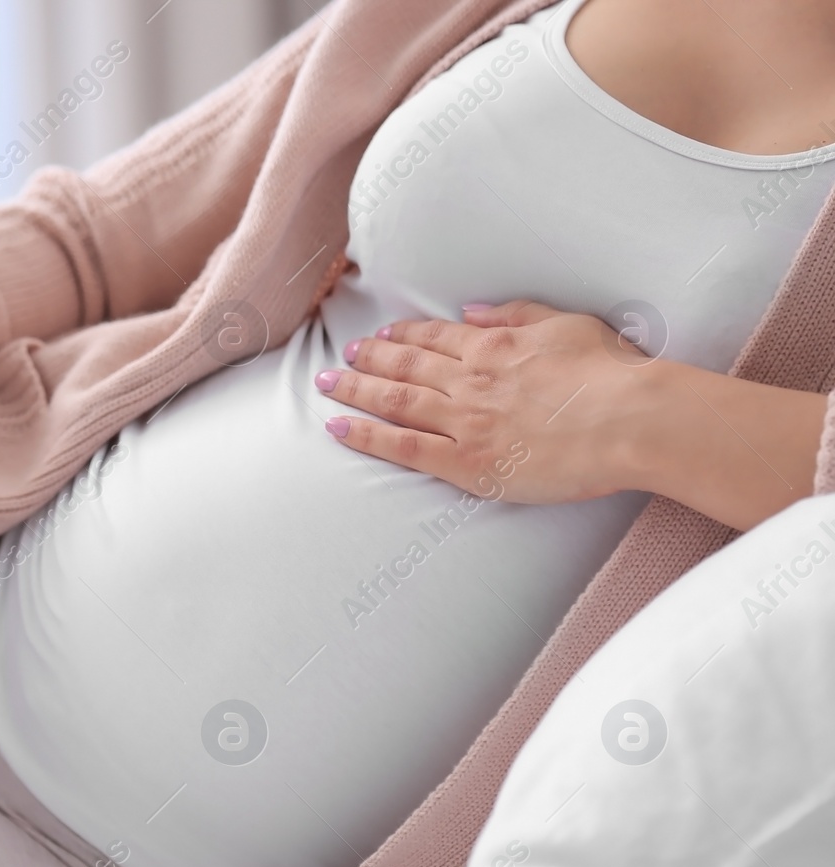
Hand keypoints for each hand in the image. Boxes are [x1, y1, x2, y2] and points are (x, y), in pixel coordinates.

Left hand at [313, 300, 649, 504]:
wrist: (631, 420)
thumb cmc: (614, 375)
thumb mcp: (569, 326)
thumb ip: (518, 316)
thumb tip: (475, 312)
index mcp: (496, 347)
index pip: (436, 338)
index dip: (404, 336)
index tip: (383, 335)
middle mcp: (470, 380)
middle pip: (405, 366)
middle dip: (368, 359)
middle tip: (343, 355)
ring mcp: (464, 421)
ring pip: (394, 401)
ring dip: (355, 390)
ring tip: (327, 384)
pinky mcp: (466, 462)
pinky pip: (403, 447)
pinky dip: (366, 435)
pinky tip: (338, 428)